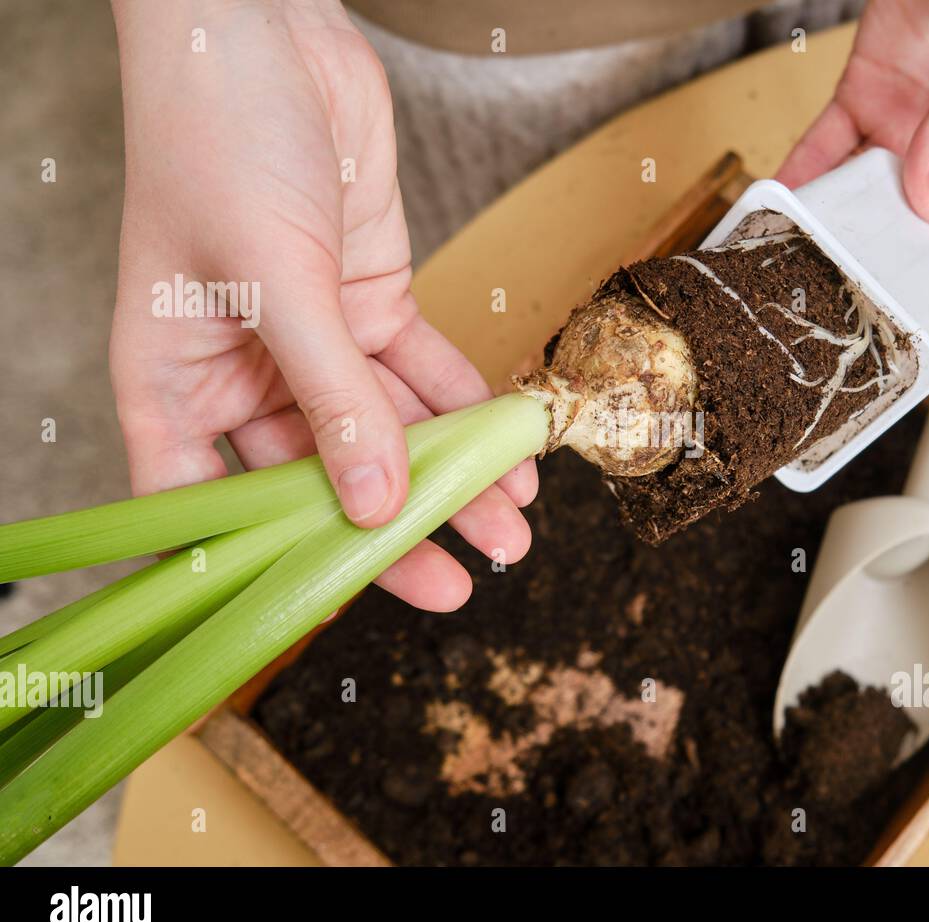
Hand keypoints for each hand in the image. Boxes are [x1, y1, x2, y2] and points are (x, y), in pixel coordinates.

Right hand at [109, 0, 535, 610]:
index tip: (327, 608)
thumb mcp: (273, 280)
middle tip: (454, 585)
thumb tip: (374, 505)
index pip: (203, 504)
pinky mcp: (366, 299)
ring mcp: (308, 337)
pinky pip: (420, 373)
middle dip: (393, 529)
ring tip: (507, 532)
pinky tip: (509, 455)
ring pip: (385, 431)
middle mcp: (239, 370)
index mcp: (171, 379)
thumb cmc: (218, 134)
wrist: (265, 27)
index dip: (263, 562)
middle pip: (318, 478)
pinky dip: (465, 411)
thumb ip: (330, 397)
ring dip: (449, 478)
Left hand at [777, 0, 928, 361]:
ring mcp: (908, 134)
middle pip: (914, 246)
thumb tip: (928, 201)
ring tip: (790, 284)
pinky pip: (824, 151)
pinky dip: (798, 179)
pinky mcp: (865, 99)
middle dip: (880, 289)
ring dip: (828, 240)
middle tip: (836, 336)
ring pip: (861, 204)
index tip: (922, 367)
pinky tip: (771, 211)